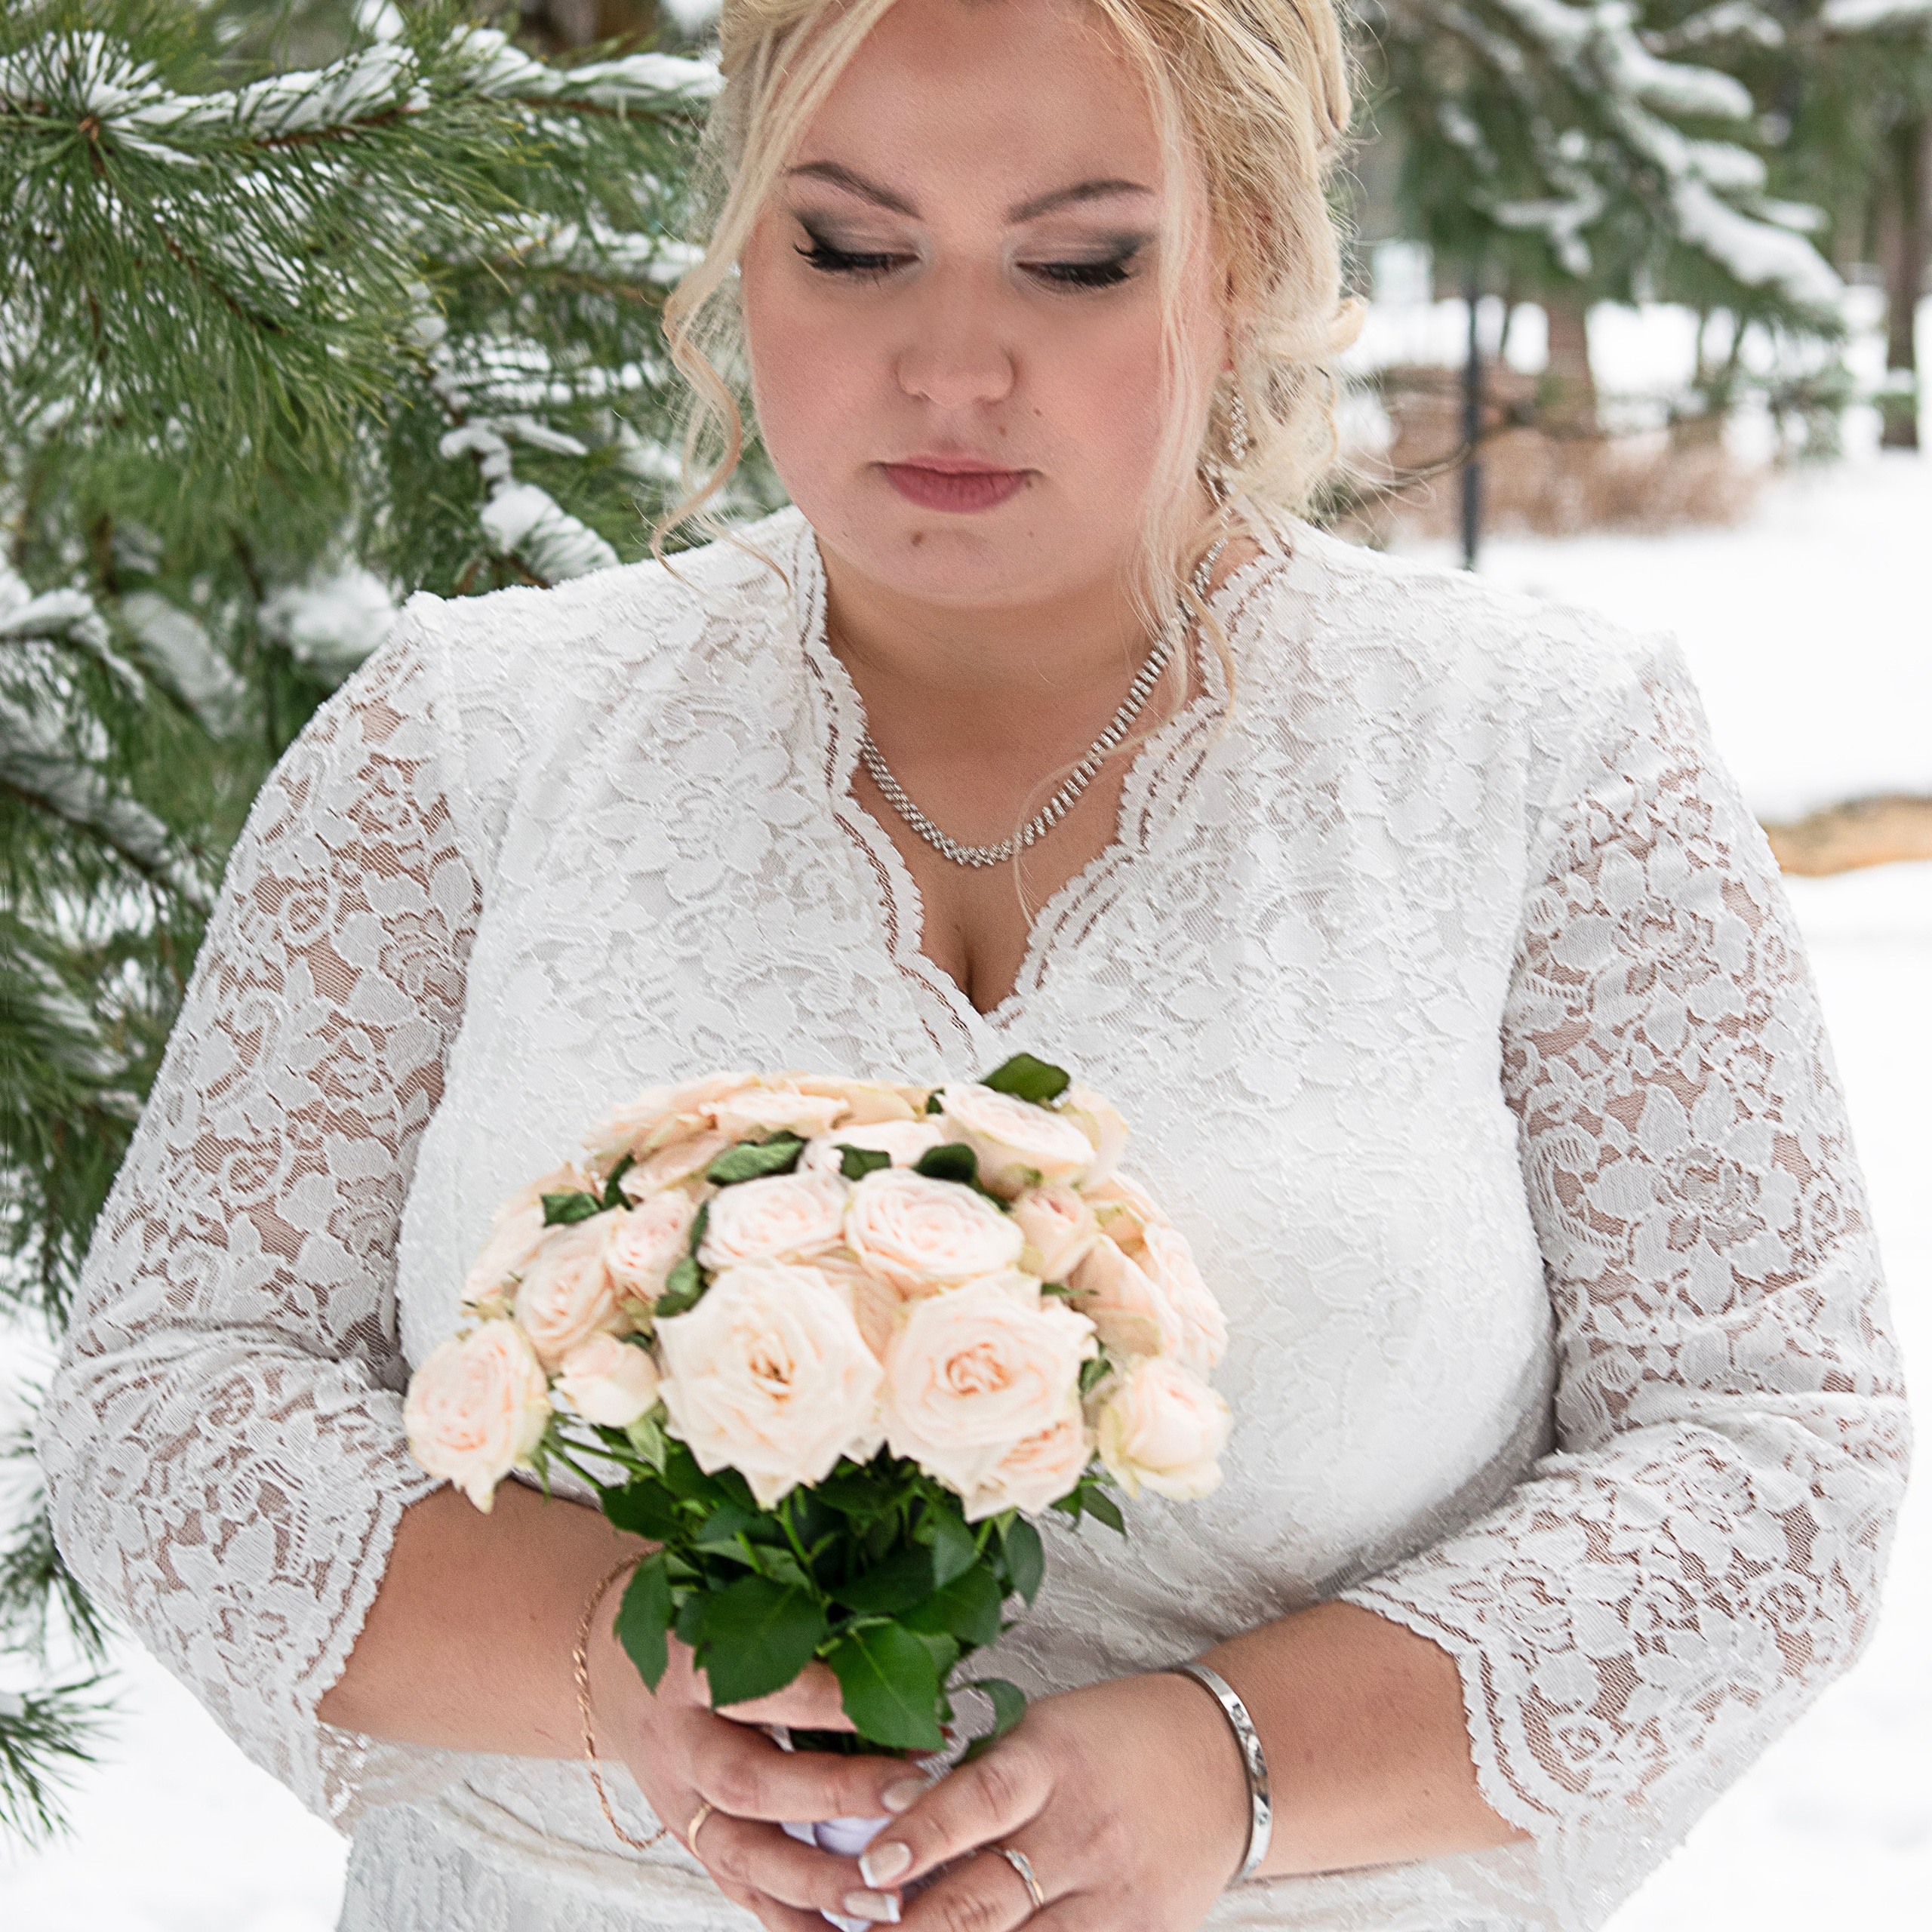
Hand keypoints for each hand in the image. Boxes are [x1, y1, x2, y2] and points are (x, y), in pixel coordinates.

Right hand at [589, 1616, 926, 1931]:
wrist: (612, 1673)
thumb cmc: (696, 1628)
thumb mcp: (734, 1604)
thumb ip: (806, 1623)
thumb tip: (915, 1635)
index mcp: (692, 1667)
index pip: (765, 1687)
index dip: (836, 1700)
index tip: (907, 1704)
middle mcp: (680, 1740)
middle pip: (750, 1781)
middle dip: (836, 1795)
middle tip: (912, 1793)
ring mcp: (681, 1803)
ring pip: (742, 1854)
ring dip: (818, 1883)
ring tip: (886, 1898)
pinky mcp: (692, 1844)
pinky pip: (740, 1893)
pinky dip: (792, 1923)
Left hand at [845, 1673, 1249, 1931]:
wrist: (1225, 1763)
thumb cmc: (1116, 1738)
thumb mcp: (1043, 1733)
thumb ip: (979, 1785)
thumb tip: (893, 1834)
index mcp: (1050, 1762)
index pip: (977, 1802)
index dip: (921, 1836)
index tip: (872, 1866)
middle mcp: (1080, 1830)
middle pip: (985, 1897)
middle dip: (913, 1930)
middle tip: (859, 1930)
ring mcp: (1112, 1894)